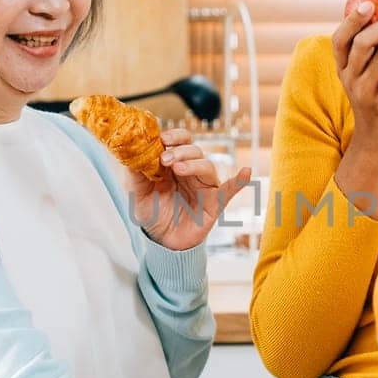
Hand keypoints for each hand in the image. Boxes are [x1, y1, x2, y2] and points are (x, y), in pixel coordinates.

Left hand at [131, 128, 252, 250]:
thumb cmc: (153, 213)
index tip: (162, 139)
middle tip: (165, 160)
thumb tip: (131, 152)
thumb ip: (135, 173)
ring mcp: (205, 186)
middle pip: (194, 150)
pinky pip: (229, 191)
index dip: (174, 136)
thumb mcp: (137, 192)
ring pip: (207, 166)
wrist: (162, 241)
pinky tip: (246, 173)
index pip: (180, 141)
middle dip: (180, 152)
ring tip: (178, 170)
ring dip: (194, 164)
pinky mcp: (215, 203)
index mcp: (175, 163)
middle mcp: (192, 171)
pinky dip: (239, 182)